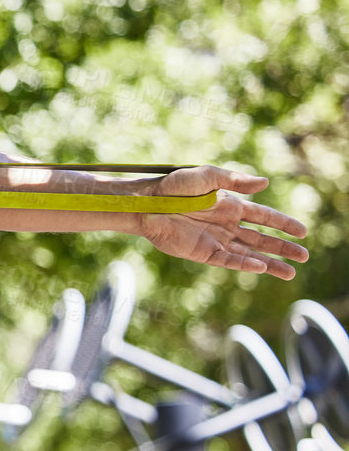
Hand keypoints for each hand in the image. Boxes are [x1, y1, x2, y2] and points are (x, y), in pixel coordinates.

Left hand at [137, 167, 308, 278]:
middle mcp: (226, 224)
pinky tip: (262, 268)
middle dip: (283, 248)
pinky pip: (228, 260)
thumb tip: (264, 183)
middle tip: (304, 257)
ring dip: (270, 263)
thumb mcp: (207, 177)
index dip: (283, 224)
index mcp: (230, 205)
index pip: (263, 217)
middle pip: (261, 239)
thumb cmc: (173, 186)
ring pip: (249, 254)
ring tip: (291, 273)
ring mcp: (215, 240)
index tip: (303, 232)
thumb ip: (235, 181)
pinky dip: (245, 264)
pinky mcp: (202, 252)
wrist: (147, 203)